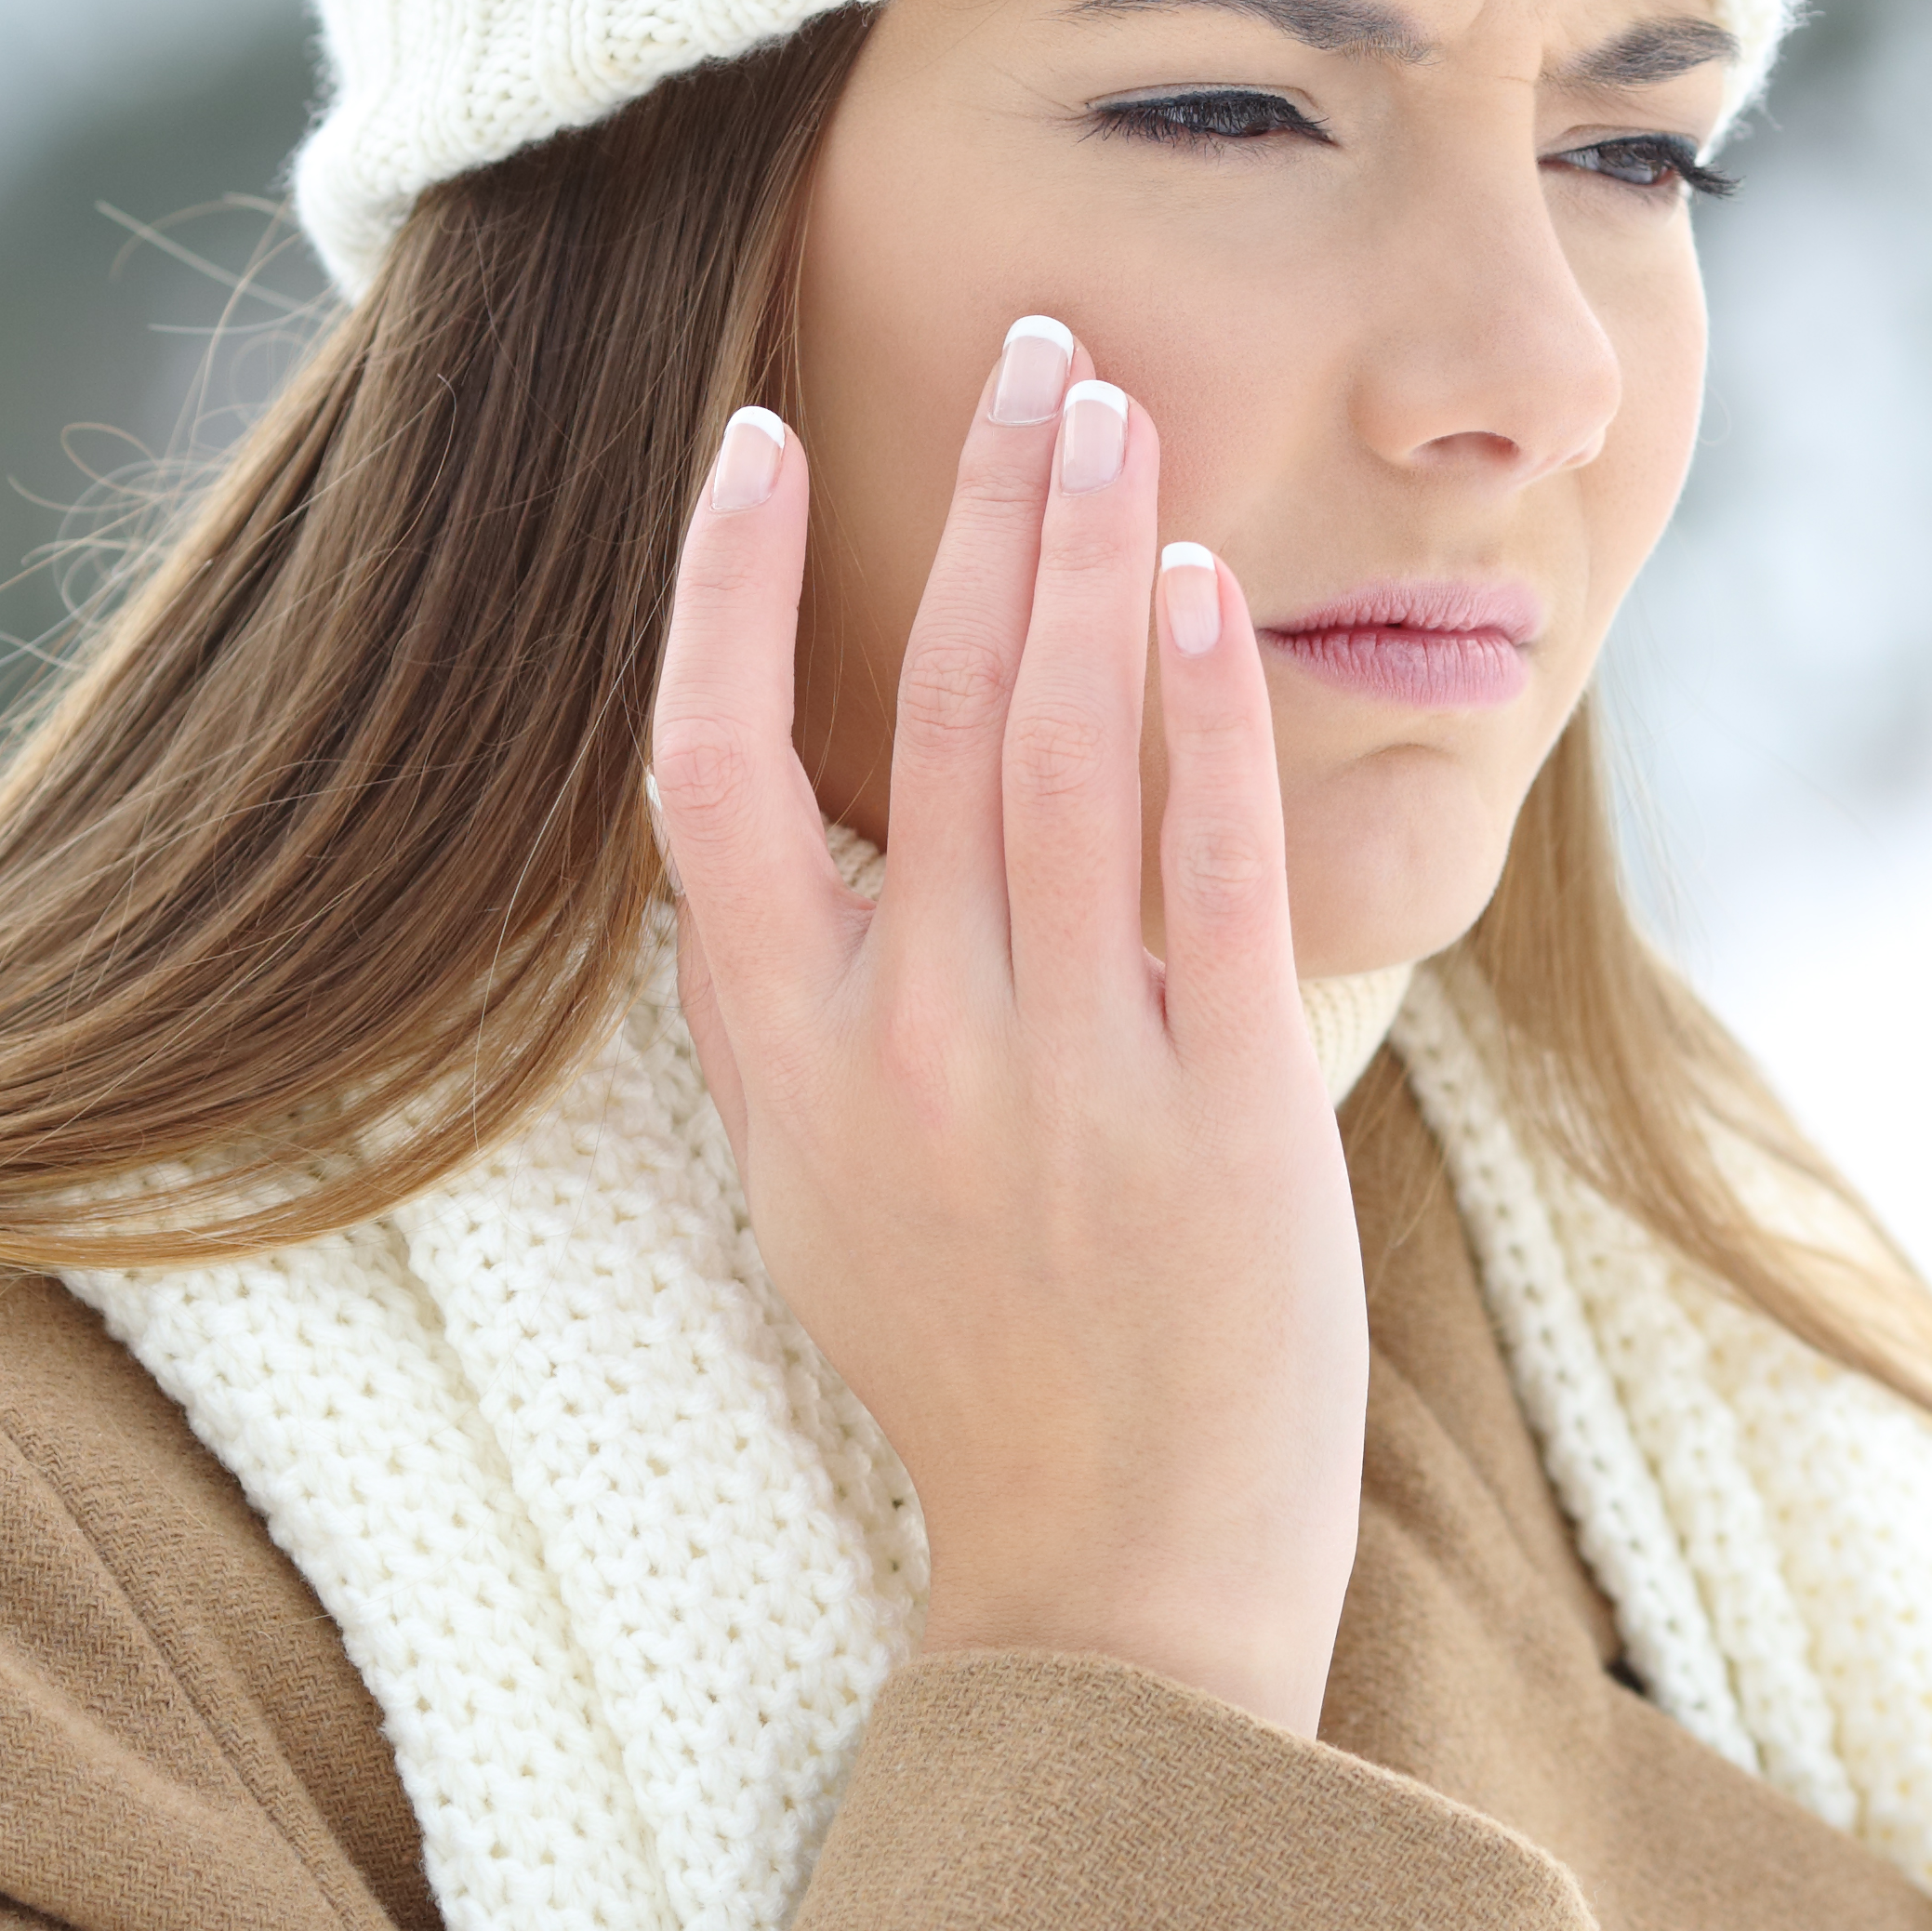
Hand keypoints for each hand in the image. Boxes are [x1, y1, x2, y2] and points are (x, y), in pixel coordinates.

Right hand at [645, 315, 1368, 1736]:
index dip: (723, 595)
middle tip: (1031, 345)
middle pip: (926, 707)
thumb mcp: (823, 1197)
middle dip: (982, 502)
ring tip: (1115, 402)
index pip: (710, 776)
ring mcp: (1066, 1074)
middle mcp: (912, 1049)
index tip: (755, 442)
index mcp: (791, 1066)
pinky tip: (1204, 587)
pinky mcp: (1221, 1105)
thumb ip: (793, 1017)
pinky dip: (1200, 708)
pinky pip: (1207, 860)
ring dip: (1090, 551)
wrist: (1119, 1584)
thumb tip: (758, 853)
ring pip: (1060, 745)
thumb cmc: (981, 1378)